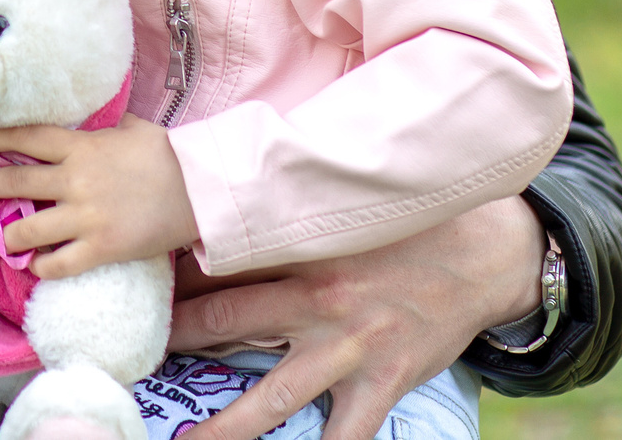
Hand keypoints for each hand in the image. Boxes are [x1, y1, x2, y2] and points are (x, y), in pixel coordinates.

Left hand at [0, 115, 198, 277]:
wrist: (199, 189)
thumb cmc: (167, 154)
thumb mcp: (130, 129)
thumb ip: (101, 130)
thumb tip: (90, 124)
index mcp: (82, 147)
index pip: (30, 138)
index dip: (1, 138)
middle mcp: (76, 180)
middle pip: (16, 182)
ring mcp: (86, 217)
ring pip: (28, 229)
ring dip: (3, 237)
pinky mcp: (101, 248)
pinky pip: (59, 264)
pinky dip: (42, 267)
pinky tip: (34, 267)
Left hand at [162, 196, 547, 439]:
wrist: (487, 253)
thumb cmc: (407, 226)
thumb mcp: (345, 208)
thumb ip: (291, 213)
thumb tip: (230, 204)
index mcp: (304, 247)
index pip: (225, 260)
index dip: (178, 274)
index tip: (137, 282)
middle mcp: (319, 300)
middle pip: (229, 321)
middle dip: (178, 339)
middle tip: (134, 358)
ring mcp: (351, 347)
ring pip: (275, 396)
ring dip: (227, 425)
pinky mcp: (383, 382)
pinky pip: (347, 436)